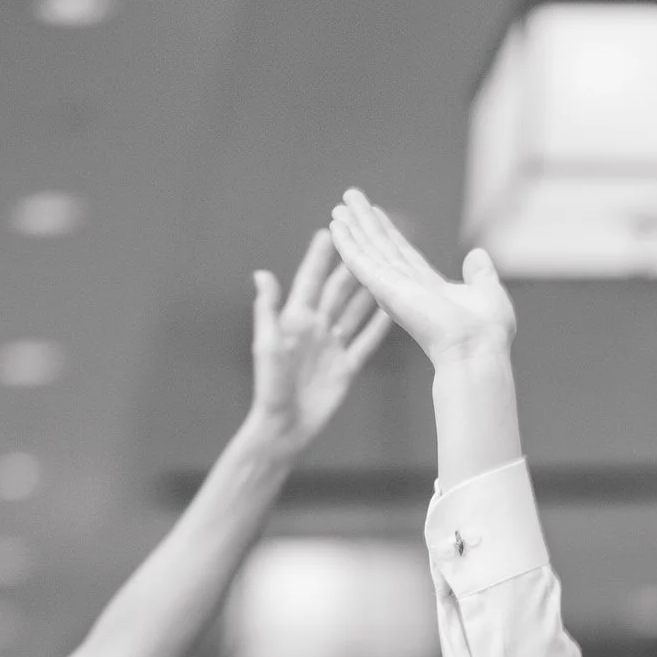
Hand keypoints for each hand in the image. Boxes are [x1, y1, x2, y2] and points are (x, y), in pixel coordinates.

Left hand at [246, 229, 392, 449]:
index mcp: (295, 320)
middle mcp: (316, 328)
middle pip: (339, 291)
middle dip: (352, 266)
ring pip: (356, 312)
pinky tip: (394, 308)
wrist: (286, 427)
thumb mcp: (266, 346)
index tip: (331, 230)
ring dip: (370, 290)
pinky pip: (367, 341)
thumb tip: (262, 273)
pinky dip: (380, 325)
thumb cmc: (269, 387)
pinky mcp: (347, 366)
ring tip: (387, 267)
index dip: (320, 257)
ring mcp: (333, 346)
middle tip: (369, 242)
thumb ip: (268, 309)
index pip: (310, 281)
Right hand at [327, 191, 513, 364]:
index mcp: (428, 288)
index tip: (375, 212)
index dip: (387, 232)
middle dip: (364, 224)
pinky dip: (347, 244)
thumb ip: (479, 273)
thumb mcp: (487, 293)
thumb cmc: (485, 334)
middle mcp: (406, 288)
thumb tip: (477, 254)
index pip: (402, 253)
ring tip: (338, 207)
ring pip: (367, 251)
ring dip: (352, 228)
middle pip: (380, 248)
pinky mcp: (385, 289)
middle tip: (349, 200)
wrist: (477, 349)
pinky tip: (336, 228)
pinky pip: (361, 263)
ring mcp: (393, 289)